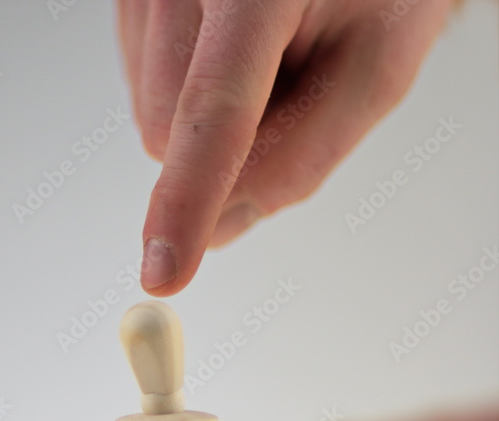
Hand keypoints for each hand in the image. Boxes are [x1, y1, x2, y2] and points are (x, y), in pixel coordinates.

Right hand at [116, 0, 454, 294]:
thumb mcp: (375, 70)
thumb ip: (303, 159)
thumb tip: (220, 230)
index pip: (216, 110)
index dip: (189, 199)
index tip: (165, 273)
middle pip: (166, 134)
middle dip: (220, 154)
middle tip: (284, 97)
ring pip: (149, 118)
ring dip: (204, 125)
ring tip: (263, 59)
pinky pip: (140, 87)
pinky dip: (186, 96)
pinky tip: (231, 52)